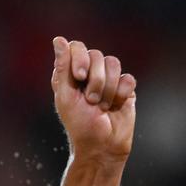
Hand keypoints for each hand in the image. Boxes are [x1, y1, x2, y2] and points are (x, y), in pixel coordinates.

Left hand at [51, 37, 135, 163]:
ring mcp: (109, 80)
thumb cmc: (79, 125)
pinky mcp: (125, 89)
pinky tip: (116, 106)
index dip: (80, 58)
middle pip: (97, 55)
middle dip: (95, 80)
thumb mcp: (66, 96)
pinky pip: (128, 79)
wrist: (102, 146)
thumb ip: (62, 67)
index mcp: (71, 73)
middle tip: (91, 101)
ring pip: (114, 63)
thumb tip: (58, 39)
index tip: (79, 76)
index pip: (77, 47)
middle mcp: (90, 73)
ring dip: (107, 88)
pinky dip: (121, 93)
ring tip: (102, 106)